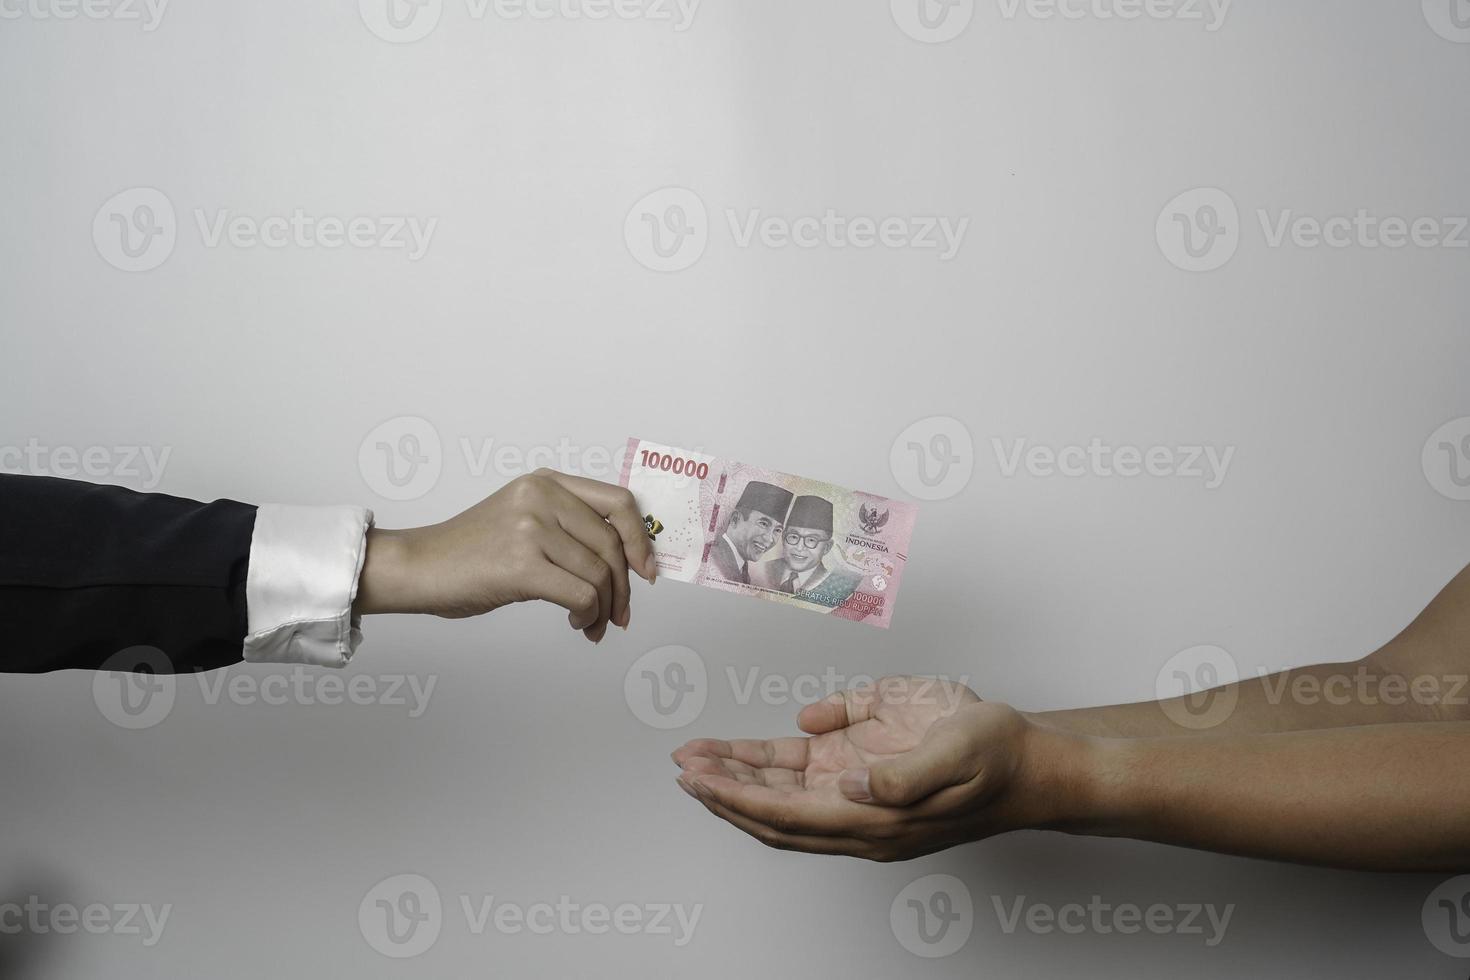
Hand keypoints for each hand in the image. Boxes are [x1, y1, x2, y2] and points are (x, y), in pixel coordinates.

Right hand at [354, 469, 657, 642]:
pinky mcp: (521, 564)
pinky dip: (587, 615)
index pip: (619, 502)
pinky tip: (575, 622)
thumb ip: (568, 526)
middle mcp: (542, 497)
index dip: (641, 540)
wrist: (418, 567)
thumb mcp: (524, 519)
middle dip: (624, 588)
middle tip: (619, 614)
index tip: (646, 570)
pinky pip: (581, 594)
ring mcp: (531, 528)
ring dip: (603, 609)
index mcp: (546, 482)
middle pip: (613, 545)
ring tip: (590, 623)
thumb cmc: (469, 551)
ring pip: (600, 574)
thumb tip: (625, 561)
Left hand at [673, 676, 1062, 860]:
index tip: (703, 782)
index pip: (790, 814)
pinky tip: (737, 750)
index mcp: (876, 819)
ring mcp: (856, 792)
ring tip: (693, 759)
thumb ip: (903, 777)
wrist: (1028, 759)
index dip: (741, 799)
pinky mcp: (860, 767)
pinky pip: (801, 771)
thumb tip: (852, 784)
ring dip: (736, 778)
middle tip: (683, 769)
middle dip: (724, 792)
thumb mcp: (956, 758)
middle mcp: (857, 813)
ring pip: (780, 793)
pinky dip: (763, 762)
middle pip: (773, 812)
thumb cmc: (996, 757)